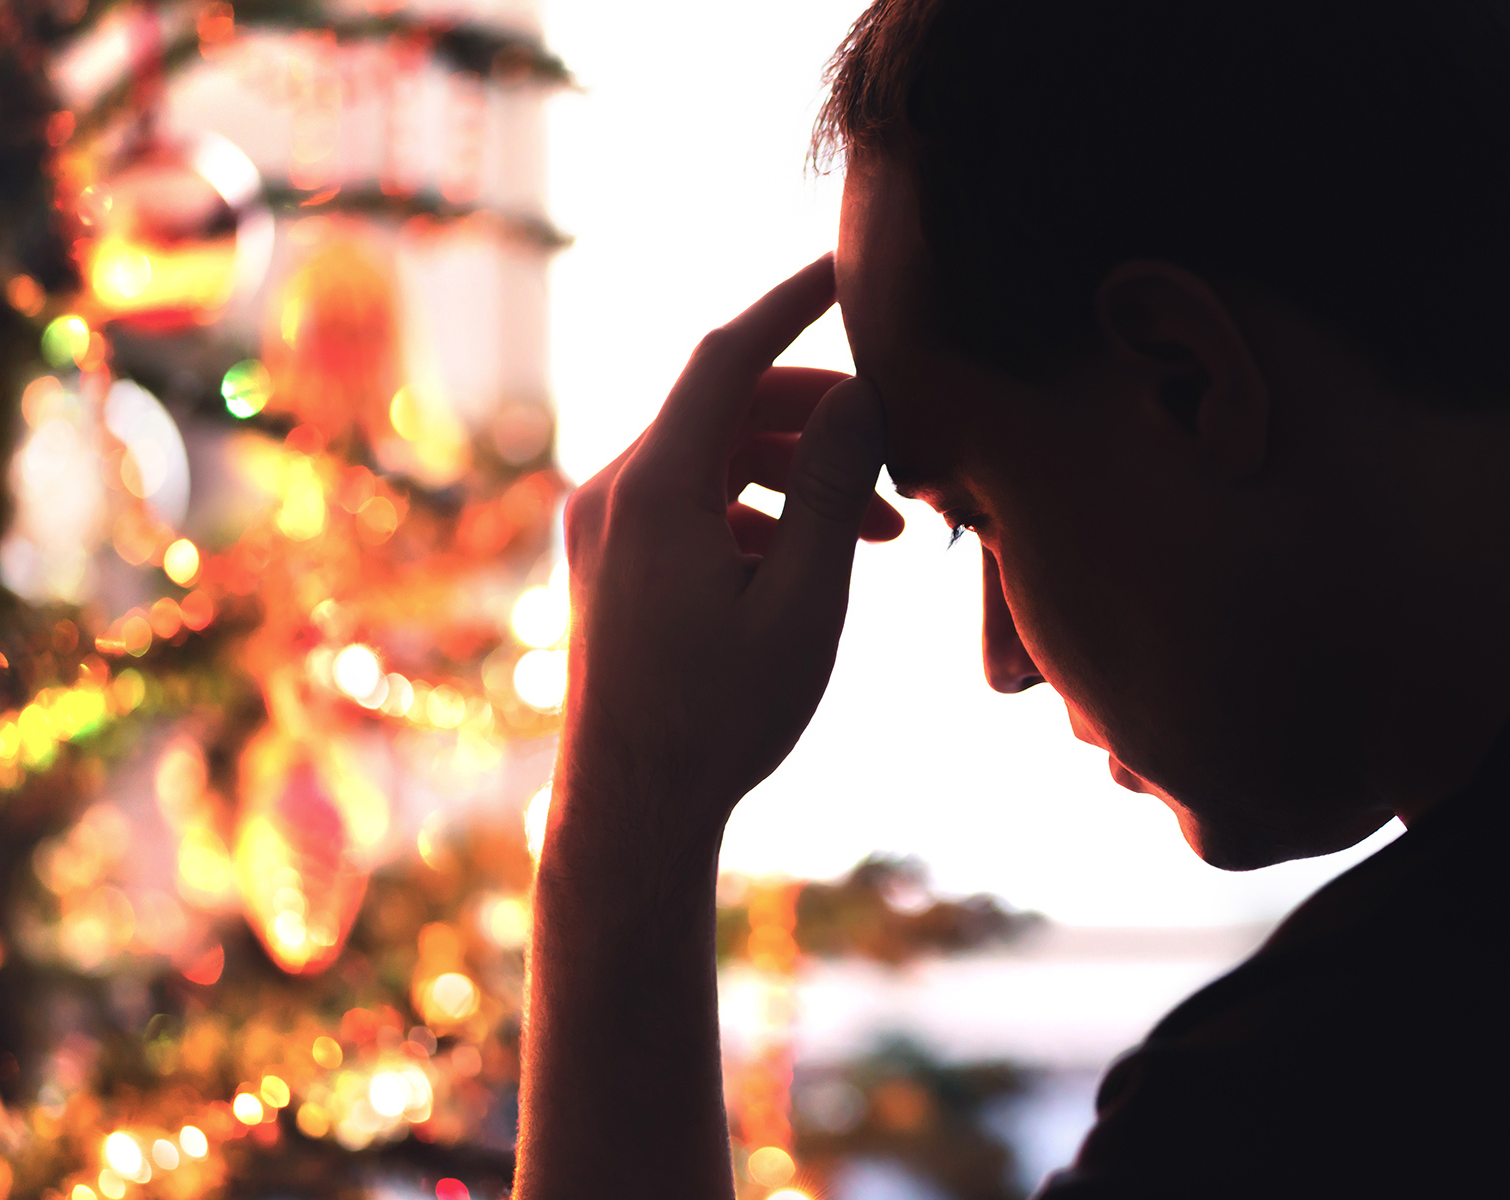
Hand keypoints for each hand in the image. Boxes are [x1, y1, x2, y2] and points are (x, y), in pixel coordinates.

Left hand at [556, 255, 903, 849]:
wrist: (632, 812)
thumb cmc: (721, 718)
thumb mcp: (805, 602)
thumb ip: (836, 491)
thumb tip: (860, 396)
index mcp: (657, 488)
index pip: (730, 354)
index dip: (795, 300)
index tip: (852, 265)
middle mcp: (615, 491)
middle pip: (727, 406)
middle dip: (823, 415)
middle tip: (905, 444)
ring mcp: (604, 527)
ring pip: (714, 457)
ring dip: (801, 474)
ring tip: (890, 530)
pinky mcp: (609, 563)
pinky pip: (692, 502)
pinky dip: (760, 511)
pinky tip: (819, 562)